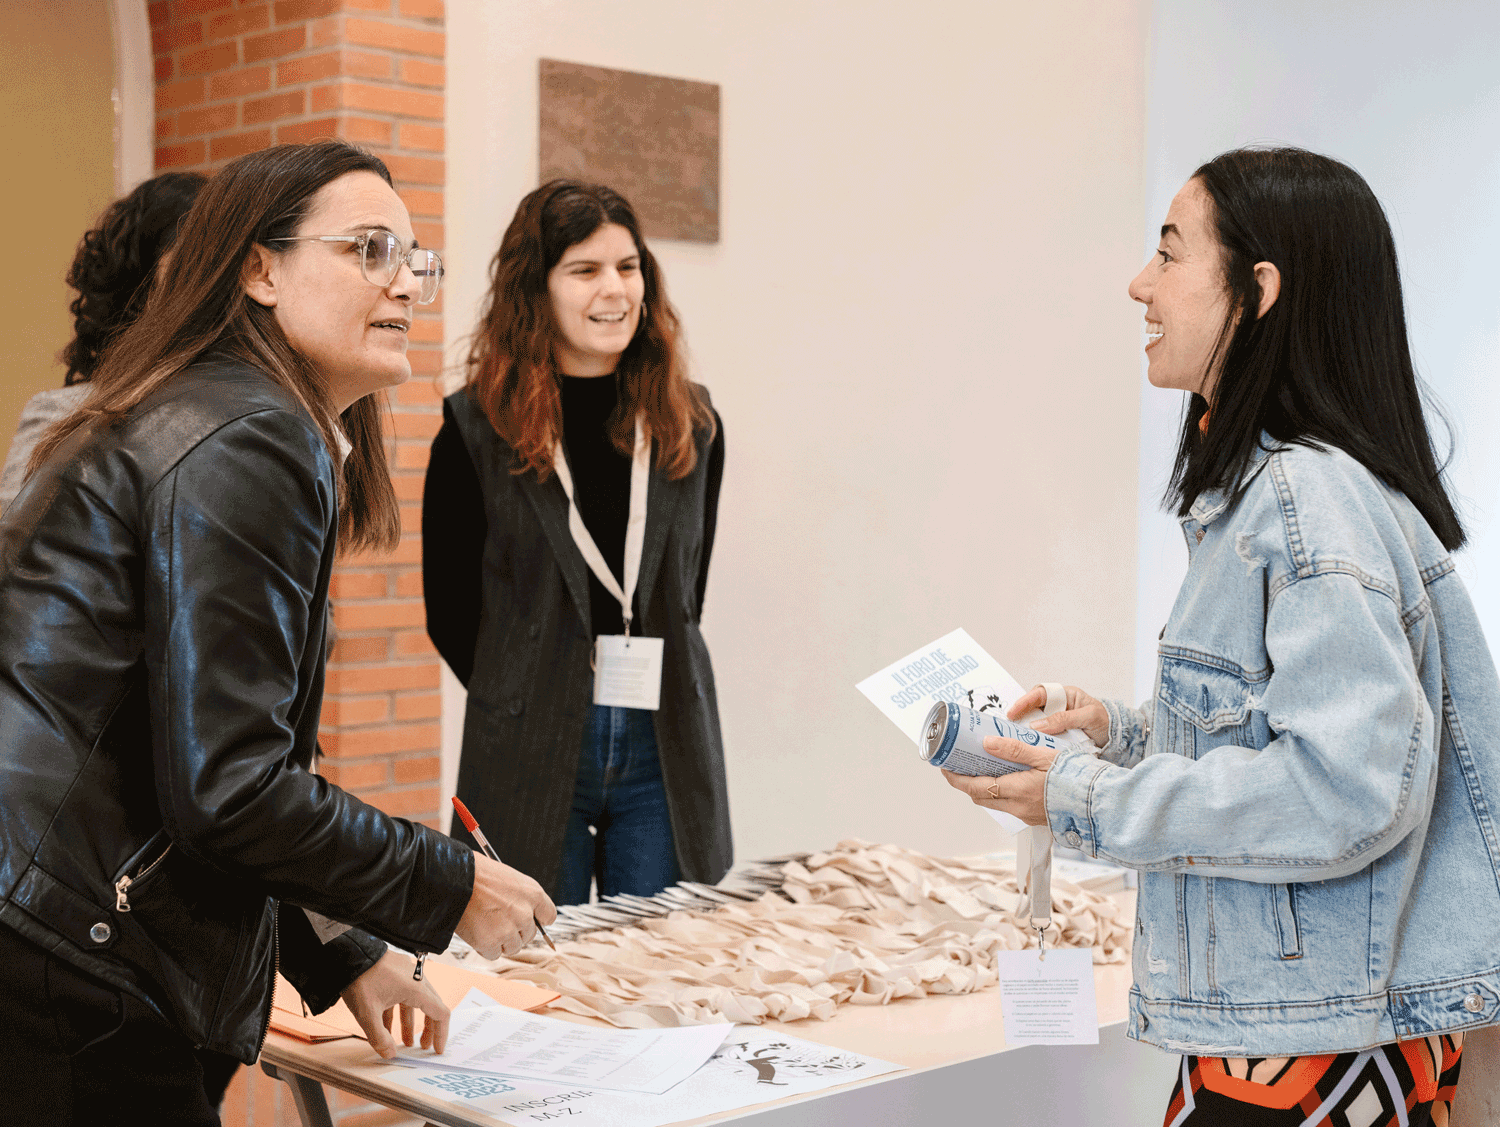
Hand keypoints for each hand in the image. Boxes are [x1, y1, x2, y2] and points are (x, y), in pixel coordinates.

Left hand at [340, 950, 449, 1058]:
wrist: (348, 955)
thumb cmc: (360, 979)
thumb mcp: (367, 1013)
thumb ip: (380, 1037)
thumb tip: (389, 1054)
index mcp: (417, 989)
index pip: (440, 1014)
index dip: (441, 1034)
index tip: (437, 1049)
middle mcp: (417, 980)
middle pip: (431, 1008)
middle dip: (428, 1030)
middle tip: (424, 1048)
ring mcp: (407, 975)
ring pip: (416, 1003)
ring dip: (412, 1023)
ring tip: (406, 1042)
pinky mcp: (397, 973)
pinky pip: (404, 996)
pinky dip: (399, 1013)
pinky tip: (387, 1026)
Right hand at [454, 852, 556, 959]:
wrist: (453, 880)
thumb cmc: (477, 874)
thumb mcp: (508, 878)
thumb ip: (519, 897)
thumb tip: (521, 912)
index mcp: (533, 893)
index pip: (548, 915)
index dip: (538, 920)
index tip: (530, 922)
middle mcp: (525, 914)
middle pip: (529, 935)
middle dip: (515, 932)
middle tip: (498, 922)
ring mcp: (508, 930)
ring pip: (513, 947)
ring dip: (501, 941)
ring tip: (485, 925)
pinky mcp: (491, 943)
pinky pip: (494, 954)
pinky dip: (485, 948)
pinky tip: (476, 933)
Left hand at [941, 682, 1108, 825]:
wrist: (1100, 803)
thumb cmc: (1076, 777)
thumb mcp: (1045, 755)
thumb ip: (1014, 749)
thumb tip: (986, 742)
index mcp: (1016, 790)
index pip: (974, 787)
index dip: (955, 778)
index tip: (944, 767)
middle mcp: (1017, 807)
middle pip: (980, 796)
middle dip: (965, 782)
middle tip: (958, 765)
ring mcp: (1026, 815)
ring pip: (994, 802)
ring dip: (982, 787)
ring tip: (980, 768)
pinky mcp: (1035, 817)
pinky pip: (1008, 805)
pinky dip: (999, 792)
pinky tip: (1006, 777)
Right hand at [1007, 683, 1109, 747]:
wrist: (1120, 739)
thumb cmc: (1107, 722)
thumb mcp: (1088, 717)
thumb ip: (1064, 719)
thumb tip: (1037, 726)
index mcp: (1065, 695)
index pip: (1039, 694)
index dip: (1024, 702)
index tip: (1012, 713)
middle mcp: (1058, 707)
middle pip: (1033, 709)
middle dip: (1019, 718)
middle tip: (1007, 728)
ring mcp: (1057, 723)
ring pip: (1036, 725)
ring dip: (1026, 732)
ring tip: (1013, 740)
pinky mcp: (1059, 737)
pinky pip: (1043, 738)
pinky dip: (1036, 743)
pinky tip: (1028, 749)